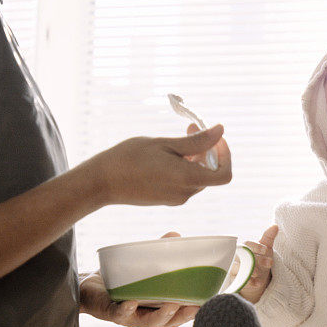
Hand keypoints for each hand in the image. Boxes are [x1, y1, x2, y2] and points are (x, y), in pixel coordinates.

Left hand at [79, 232, 198, 326]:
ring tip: (172, 304)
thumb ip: (159, 252)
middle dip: (181, 316)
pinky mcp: (109, 312)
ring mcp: (128, 317)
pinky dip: (126, 310)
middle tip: (194, 306)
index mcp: (156, 308)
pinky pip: (119, 314)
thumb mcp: (142, 266)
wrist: (86, 286)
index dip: (193, 312)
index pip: (179, 314)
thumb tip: (176, 236)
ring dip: (161, 316)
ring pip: (147, 323)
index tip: (207, 303)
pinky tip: (132, 303)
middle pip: (167, 322)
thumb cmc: (120, 280)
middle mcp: (144, 316)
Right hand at [81, 124, 231, 206]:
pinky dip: (185, 166)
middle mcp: (185, 193)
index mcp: (187, 179)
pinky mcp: (168, 199)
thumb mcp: (165, 144)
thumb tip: (220, 131)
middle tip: (191, 127)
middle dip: (208, 149)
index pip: (224, 174)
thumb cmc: (129, 158)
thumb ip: (196, 141)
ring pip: (199, 176)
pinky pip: (186, 182)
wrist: (101, 182)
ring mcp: (177, 198)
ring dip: (195, 157)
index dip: (225, 155)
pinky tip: (168, 153)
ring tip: (177, 138)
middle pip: (211, 173)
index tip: (214, 137)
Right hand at [237, 225, 277, 303]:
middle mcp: (238, 257)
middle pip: (244, 256)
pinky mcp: (235, 280)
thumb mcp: (266, 250)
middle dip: (257, 260)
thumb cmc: (260, 261)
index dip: (256, 246)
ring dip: (250, 270)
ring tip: (259, 274)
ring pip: (238, 268)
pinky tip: (257, 283)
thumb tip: (275, 226)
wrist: (256, 280)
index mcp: (246, 248)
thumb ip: (268, 238)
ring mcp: (235, 269)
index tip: (266, 250)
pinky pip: (239, 281)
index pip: (247, 244)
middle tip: (269, 263)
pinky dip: (248, 282)